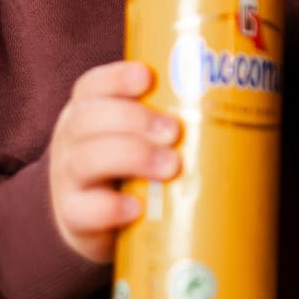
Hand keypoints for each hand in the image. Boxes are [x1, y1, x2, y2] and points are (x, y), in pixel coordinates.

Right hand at [48, 61, 180, 263]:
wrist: (93, 221)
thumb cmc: (128, 168)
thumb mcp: (137, 137)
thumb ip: (166, 119)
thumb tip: (231, 104)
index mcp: (86, 111)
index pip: (92, 86)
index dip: (117, 78)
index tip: (147, 77)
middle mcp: (70, 140)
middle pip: (88, 118)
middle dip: (133, 119)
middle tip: (174, 131)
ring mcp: (67, 179)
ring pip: (86, 160)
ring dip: (131, 157)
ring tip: (170, 166)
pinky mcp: (73, 218)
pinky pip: (82, 211)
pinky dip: (110, 208)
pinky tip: (136, 208)